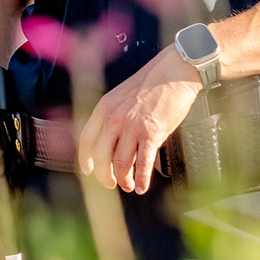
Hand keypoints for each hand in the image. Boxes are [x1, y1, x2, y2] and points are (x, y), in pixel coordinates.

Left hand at [77, 46, 201, 193]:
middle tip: (112, 183)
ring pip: (121, 163)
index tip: (89, 170)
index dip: (85, 159)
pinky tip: (143, 186)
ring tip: (129, 185)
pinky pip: (144, 164)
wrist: (173, 73)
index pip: (86, 140)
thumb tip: (111, 142)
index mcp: (103, 108)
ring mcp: (132, 127)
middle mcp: (114, 118)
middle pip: (101, 157)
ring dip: (123, 180)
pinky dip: (142, 179)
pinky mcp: (152, 133)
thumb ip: (112, 117)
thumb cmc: (150, 84)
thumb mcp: (121, 97)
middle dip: (105, 175)